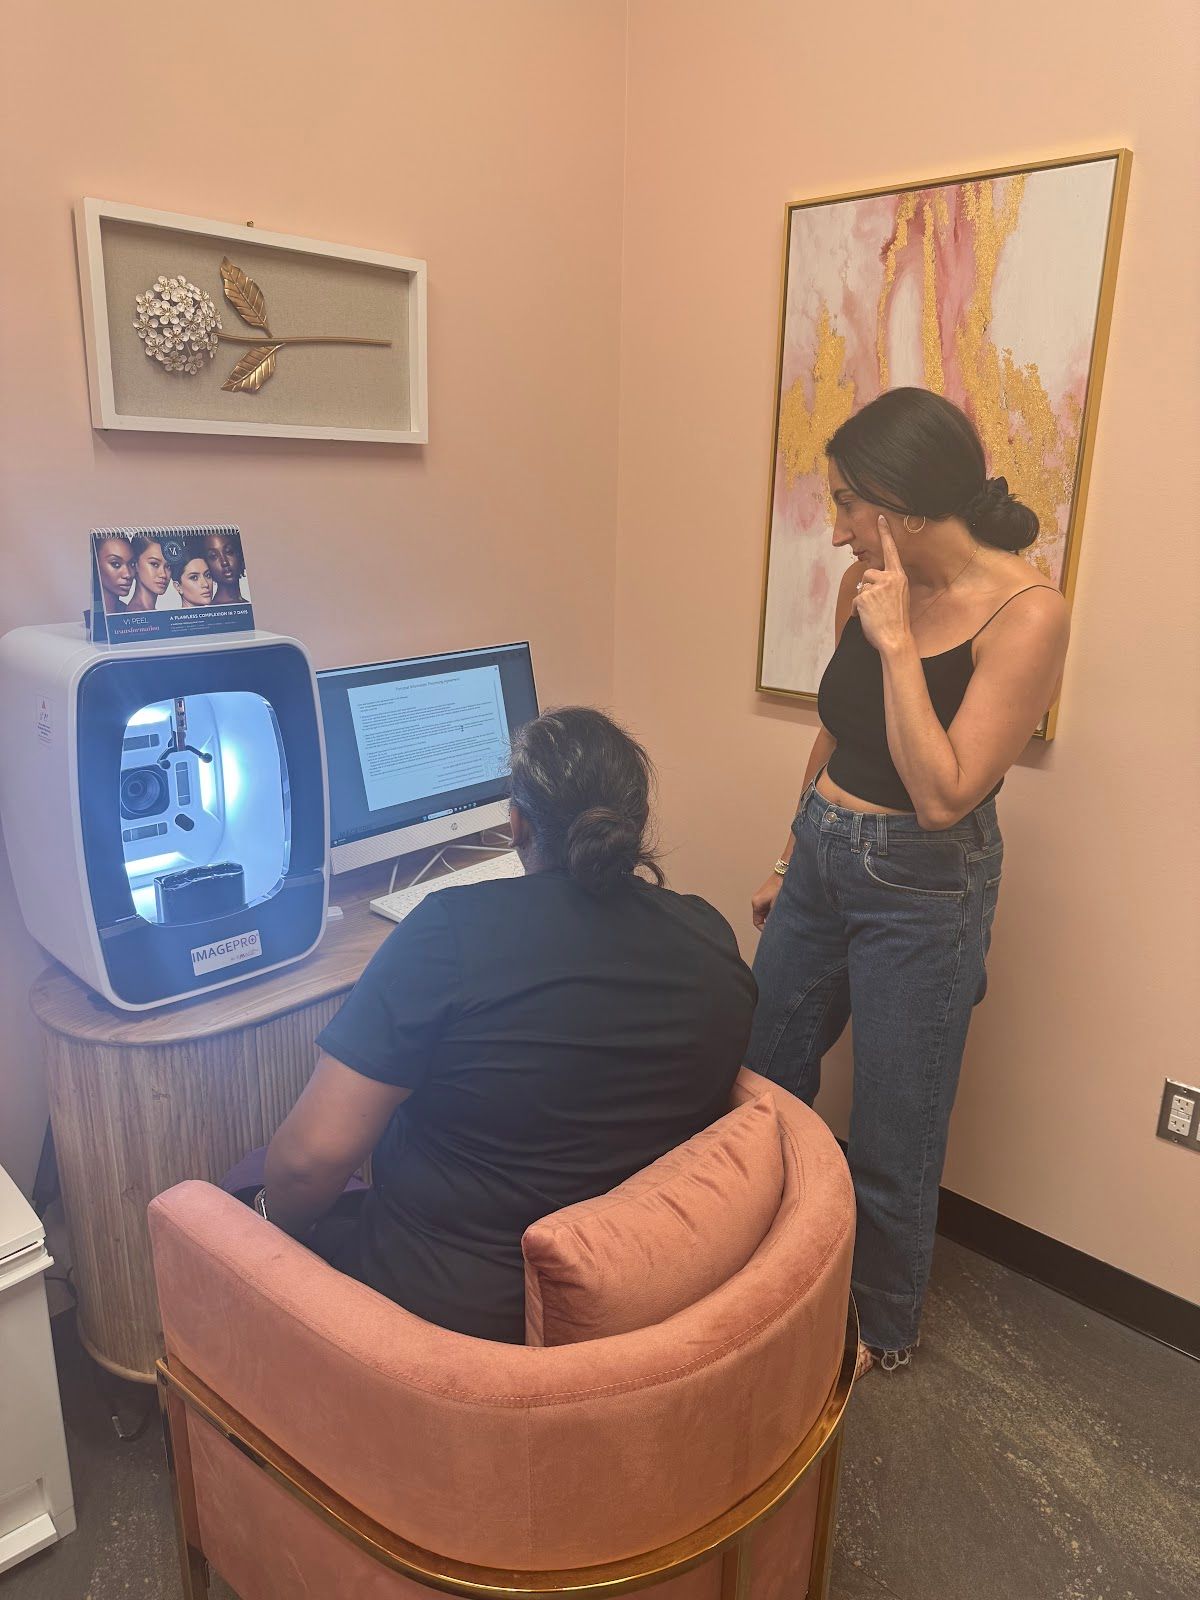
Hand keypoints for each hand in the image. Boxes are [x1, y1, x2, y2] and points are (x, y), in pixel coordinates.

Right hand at [752, 873, 782, 929]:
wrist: (786, 872)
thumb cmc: (781, 886)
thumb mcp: (777, 905)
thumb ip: (775, 916)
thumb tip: (777, 926)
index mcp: (756, 903)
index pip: (757, 923)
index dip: (765, 929)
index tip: (773, 931)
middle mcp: (757, 900)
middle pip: (762, 918)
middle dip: (770, 922)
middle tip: (779, 925)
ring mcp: (762, 897)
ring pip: (767, 912)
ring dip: (774, 915)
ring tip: (783, 915)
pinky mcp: (768, 894)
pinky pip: (770, 907)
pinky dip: (776, 909)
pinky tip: (784, 908)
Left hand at [853, 517, 911, 654]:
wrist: (896, 638)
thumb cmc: (897, 621)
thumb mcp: (898, 596)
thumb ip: (887, 584)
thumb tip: (869, 582)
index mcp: (899, 576)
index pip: (891, 551)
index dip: (885, 533)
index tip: (880, 517)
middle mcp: (889, 578)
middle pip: (867, 573)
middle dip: (868, 588)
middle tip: (879, 606)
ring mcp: (876, 587)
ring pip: (861, 587)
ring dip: (863, 601)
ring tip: (875, 613)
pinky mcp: (864, 597)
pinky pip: (855, 601)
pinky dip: (857, 612)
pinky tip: (868, 619)